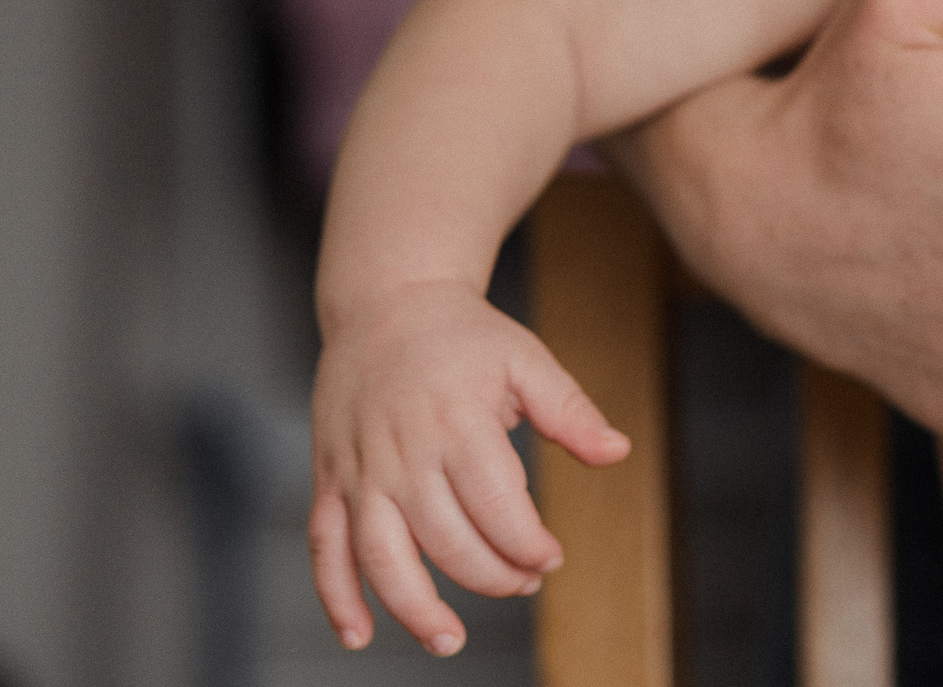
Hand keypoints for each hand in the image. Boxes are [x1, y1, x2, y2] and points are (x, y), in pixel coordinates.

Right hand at [308, 280, 629, 654]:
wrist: (386, 304)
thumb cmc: (464, 337)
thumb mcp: (527, 360)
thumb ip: (571, 411)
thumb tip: (618, 453)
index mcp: (457, 422)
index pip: (496, 506)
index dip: (528, 544)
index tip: (551, 556)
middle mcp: (403, 453)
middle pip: (446, 539)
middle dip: (491, 575)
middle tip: (523, 582)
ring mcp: (360, 470)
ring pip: (381, 556)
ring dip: (414, 607)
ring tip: (449, 639)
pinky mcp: (329, 479)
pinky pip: (323, 548)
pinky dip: (336, 597)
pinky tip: (360, 635)